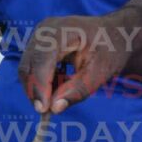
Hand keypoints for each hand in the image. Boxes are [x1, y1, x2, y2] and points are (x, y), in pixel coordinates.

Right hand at [18, 9, 141, 113]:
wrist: (113, 33)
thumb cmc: (110, 50)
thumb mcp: (100, 72)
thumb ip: (78, 90)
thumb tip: (55, 108)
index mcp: (62, 30)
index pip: (42, 59)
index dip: (40, 85)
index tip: (43, 110)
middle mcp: (45, 30)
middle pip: (29, 65)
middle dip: (36, 91)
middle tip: (49, 112)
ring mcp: (39, 35)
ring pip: (27, 69)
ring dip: (39, 88)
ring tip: (62, 94)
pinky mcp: (37, 44)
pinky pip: (32, 68)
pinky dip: (43, 82)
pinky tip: (62, 84)